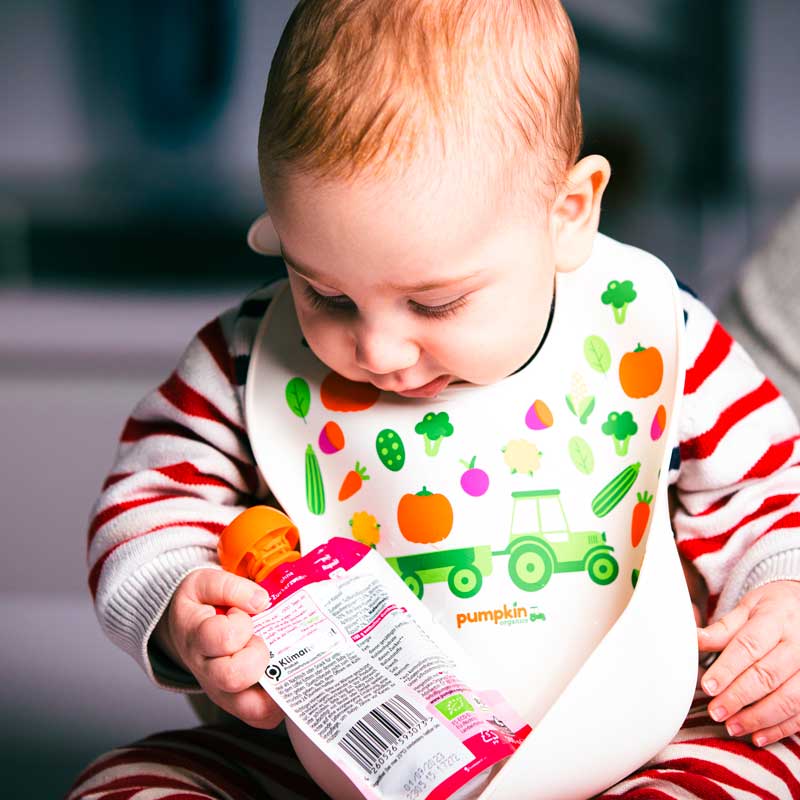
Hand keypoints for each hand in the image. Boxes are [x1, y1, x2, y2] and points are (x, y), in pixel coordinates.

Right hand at [154, 568, 283, 728]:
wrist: (188, 629)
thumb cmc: (200, 605)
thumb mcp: (205, 582)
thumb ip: (230, 586)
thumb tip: (262, 601)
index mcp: (197, 639)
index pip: (221, 638)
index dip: (240, 624)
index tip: (241, 613)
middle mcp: (208, 673)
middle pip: (234, 677)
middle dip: (257, 653)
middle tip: (260, 638)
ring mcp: (224, 693)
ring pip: (253, 709)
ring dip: (275, 683)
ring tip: (278, 658)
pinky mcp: (240, 705)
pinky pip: (264, 717)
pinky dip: (281, 699)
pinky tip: (286, 673)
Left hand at [697, 580, 799, 745]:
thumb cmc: (773, 609)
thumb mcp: (748, 608)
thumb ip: (723, 629)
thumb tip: (692, 639)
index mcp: (776, 619)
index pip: (749, 646)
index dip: (727, 668)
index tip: (707, 686)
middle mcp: (799, 644)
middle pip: (767, 675)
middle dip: (738, 696)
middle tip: (716, 711)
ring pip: (788, 698)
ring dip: (758, 717)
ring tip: (732, 726)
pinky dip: (780, 728)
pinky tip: (758, 736)